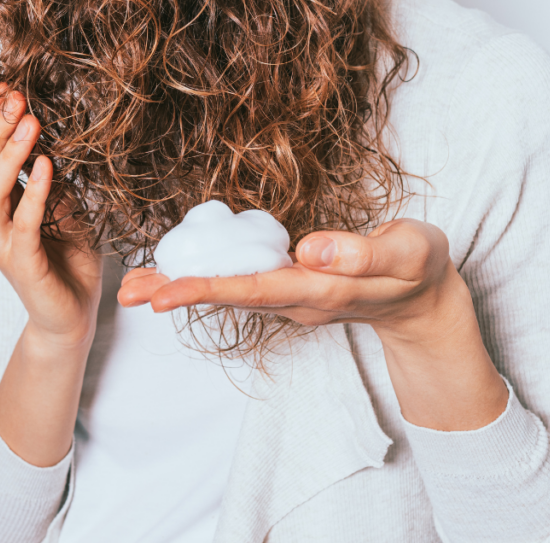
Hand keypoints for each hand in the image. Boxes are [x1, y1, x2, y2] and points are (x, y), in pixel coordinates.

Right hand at [0, 83, 103, 347]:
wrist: (71, 314)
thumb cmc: (65, 258)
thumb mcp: (60, 203)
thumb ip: (47, 173)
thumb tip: (46, 127)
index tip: (3, 86)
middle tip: (16, 96)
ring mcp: (0, 244)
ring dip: (9, 153)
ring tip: (30, 121)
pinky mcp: (22, 263)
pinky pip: (23, 222)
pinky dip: (33, 191)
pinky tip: (47, 166)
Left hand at [119, 218, 459, 337]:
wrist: (422, 299)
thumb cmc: (417, 269)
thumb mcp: (410, 254)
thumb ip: (364, 254)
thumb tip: (309, 249)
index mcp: (320, 290)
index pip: (256, 289)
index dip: (208, 289)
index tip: (165, 295)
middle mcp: (295, 300)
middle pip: (229, 297)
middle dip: (178, 294)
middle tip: (127, 294)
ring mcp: (289, 298)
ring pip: (228, 293)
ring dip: (181, 290)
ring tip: (132, 288)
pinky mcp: (286, 288)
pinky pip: (238, 284)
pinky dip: (203, 279)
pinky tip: (173, 273)